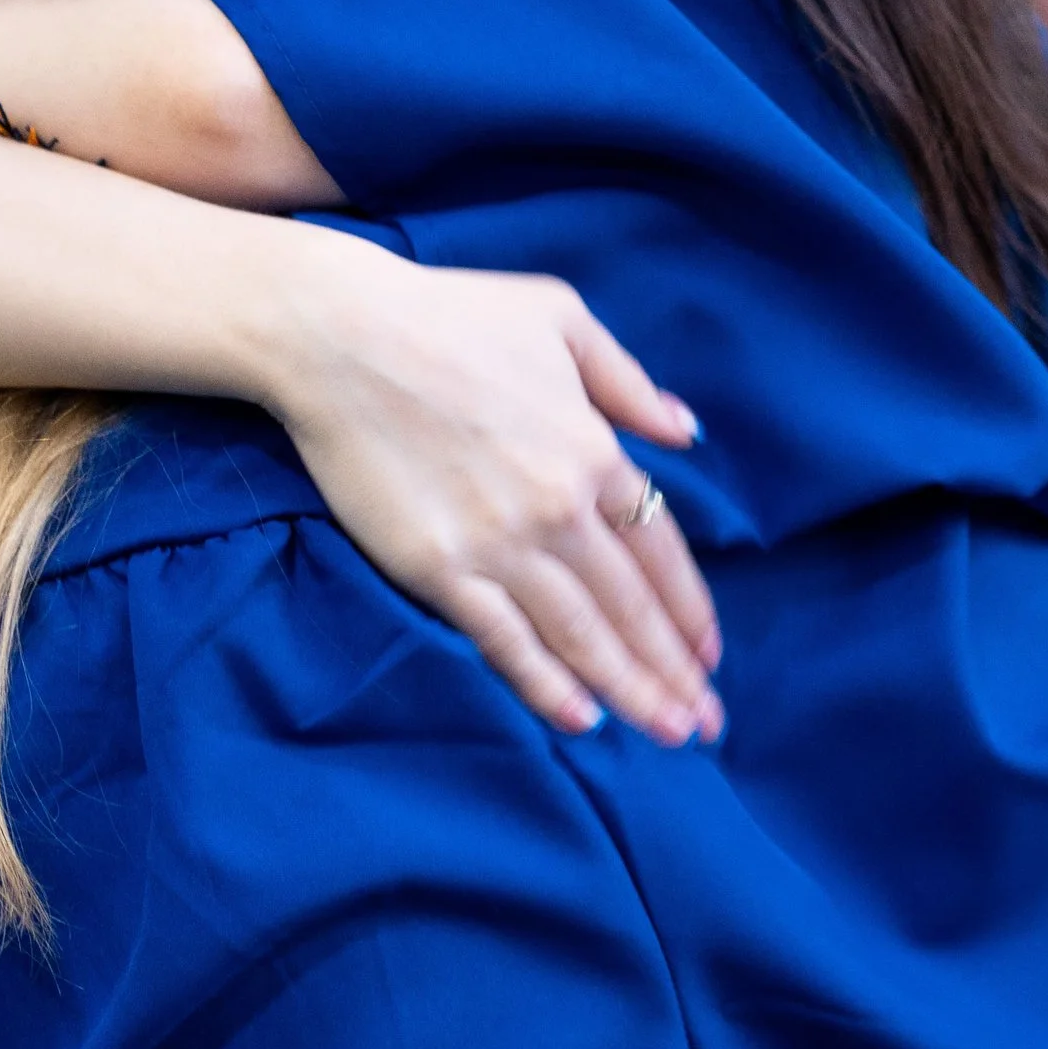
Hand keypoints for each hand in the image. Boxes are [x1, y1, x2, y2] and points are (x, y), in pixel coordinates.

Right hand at [269, 245, 722, 746]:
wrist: (337, 334)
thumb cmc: (448, 314)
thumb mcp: (560, 316)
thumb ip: (626, 380)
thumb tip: (686, 431)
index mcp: (593, 449)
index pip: (660, 550)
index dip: (690, 611)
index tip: (710, 656)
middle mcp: (558, 508)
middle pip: (631, 607)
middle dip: (673, 672)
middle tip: (705, 726)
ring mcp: (498, 544)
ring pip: (580, 636)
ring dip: (629, 691)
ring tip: (666, 734)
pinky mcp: (438, 569)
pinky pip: (505, 641)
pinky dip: (547, 686)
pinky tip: (582, 720)